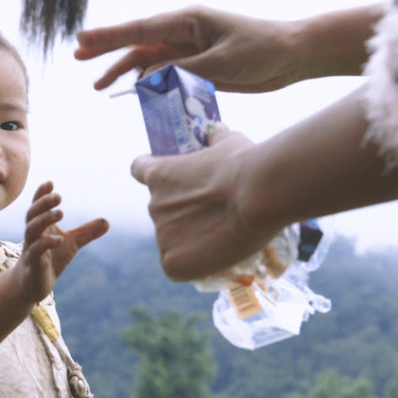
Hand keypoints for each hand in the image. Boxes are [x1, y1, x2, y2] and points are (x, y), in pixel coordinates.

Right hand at [17, 182, 108, 302]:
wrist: (35, 284)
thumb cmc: (51, 259)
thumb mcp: (72, 244)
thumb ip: (86, 232)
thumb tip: (107, 222)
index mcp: (40, 226)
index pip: (37, 206)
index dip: (41, 194)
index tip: (50, 183)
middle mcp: (33, 235)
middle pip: (32, 215)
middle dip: (43, 204)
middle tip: (58, 196)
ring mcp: (31, 249)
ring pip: (31, 230)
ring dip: (44, 220)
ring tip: (59, 213)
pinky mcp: (33, 264)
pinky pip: (36, 251)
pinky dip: (45, 243)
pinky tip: (58, 239)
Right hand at [74, 5, 303, 92]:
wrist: (293, 56)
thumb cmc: (262, 50)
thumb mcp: (221, 62)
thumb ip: (183, 70)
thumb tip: (147, 77)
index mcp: (188, 20)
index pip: (141, 29)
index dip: (110, 36)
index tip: (83, 40)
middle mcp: (184, 32)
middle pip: (137, 42)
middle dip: (106, 50)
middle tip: (77, 56)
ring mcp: (188, 50)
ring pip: (147, 60)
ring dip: (123, 71)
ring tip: (98, 86)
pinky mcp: (197, 67)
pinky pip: (164, 74)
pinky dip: (147, 82)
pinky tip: (131, 91)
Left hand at [130, 123, 280, 280]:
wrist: (257, 194)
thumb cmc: (244, 164)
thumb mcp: (229, 143)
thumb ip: (216, 138)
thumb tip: (216, 130)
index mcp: (159, 174)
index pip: (139, 170)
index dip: (156, 177)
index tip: (171, 182)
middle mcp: (154, 205)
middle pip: (162, 212)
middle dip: (183, 214)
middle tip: (214, 215)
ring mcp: (162, 235)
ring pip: (173, 241)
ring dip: (191, 240)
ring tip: (223, 236)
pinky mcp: (173, 263)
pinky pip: (177, 267)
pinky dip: (193, 266)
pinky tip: (216, 257)